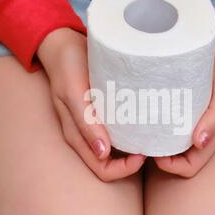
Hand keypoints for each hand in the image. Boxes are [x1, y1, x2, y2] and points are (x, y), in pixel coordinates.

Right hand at [37, 28, 145, 181]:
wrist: (65, 45)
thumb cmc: (67, 67)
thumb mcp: (73, 93)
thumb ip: (85, 123)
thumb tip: (103, 154)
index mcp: (77, 136)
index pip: (103, 169)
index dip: (124, 168)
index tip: (142, 152)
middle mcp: (87, 136)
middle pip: (112, 164)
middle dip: (133, 162)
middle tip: (149, 144)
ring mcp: (95, 126)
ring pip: (117, 151)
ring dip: (133, 149)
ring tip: (150, 135)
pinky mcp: (102, 113)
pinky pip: (118, 132)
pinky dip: (131, 133)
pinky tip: (143, 123)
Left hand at [154, 34, 214, 176]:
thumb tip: (199, 144)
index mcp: (214, 134)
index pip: (189, 165)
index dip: (170, 166)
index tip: (154, 153)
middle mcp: (200, 129)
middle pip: (174, 155)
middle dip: (156, 153)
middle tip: (140, 137)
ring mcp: (190, 116)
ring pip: (168, 138)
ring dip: (153, 136)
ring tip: (137, 124)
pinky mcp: (182, 100)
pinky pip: (167, 116)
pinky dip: (154, 116)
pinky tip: (143, 107)